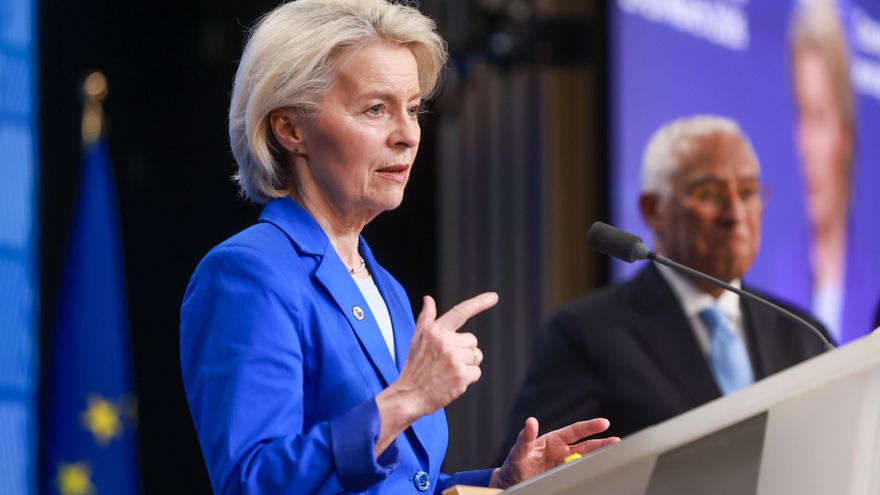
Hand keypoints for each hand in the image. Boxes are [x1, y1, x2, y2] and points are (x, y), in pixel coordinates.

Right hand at [374, 292, 497, 453]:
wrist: (409, 395)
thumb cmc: (414, 367)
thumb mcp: (417, 339)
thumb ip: (426, 318)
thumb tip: (428, 299)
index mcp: (435, 331)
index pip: (460, 312)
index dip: (478, 303)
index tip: (493, 297)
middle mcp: (446, 342)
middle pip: (472, 341)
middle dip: (464, 351)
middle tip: (446, 362)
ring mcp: (455, 359)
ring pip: (476, 357)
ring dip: (467, 365)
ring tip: (448, 372)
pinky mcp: (462, 376)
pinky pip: (476, 372)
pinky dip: (468, 378)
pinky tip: (453, 381)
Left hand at [490, 417, 619, 488]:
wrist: (511, 484)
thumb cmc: (515, 464)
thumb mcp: (519, 451)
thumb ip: (526, 437)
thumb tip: (531, 422)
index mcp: (553, 440)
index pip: (575, 431)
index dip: (590, 427)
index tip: (604, 423)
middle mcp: (562, 451)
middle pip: (586, 446)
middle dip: (601, 443)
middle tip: (616, 442)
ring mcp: (564, 465)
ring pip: (585, 460)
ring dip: (597, 458)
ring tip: (611, 457)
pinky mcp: (564, 477)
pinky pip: (578, 473)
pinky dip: (588, 472)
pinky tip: (595, 472)